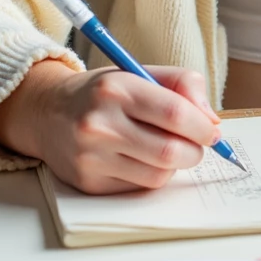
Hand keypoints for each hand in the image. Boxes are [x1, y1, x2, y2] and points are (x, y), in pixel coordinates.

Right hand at [0, 60, 221, 193]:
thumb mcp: (140, 72)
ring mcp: (91, 157)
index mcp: (117, 88)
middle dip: (195, 151)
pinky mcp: (88, 182)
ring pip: (158, 175)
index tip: (213, 131)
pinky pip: (139, 187)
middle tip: (197, 145)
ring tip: (168, 148)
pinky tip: (141, 159)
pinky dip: (151, 176)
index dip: (203, 126)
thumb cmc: (104, 92)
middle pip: (170, 151)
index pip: (175, 113)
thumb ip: (183, 86)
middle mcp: (100, 124)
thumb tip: (212, 121)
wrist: (48, 112)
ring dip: (174, 165)